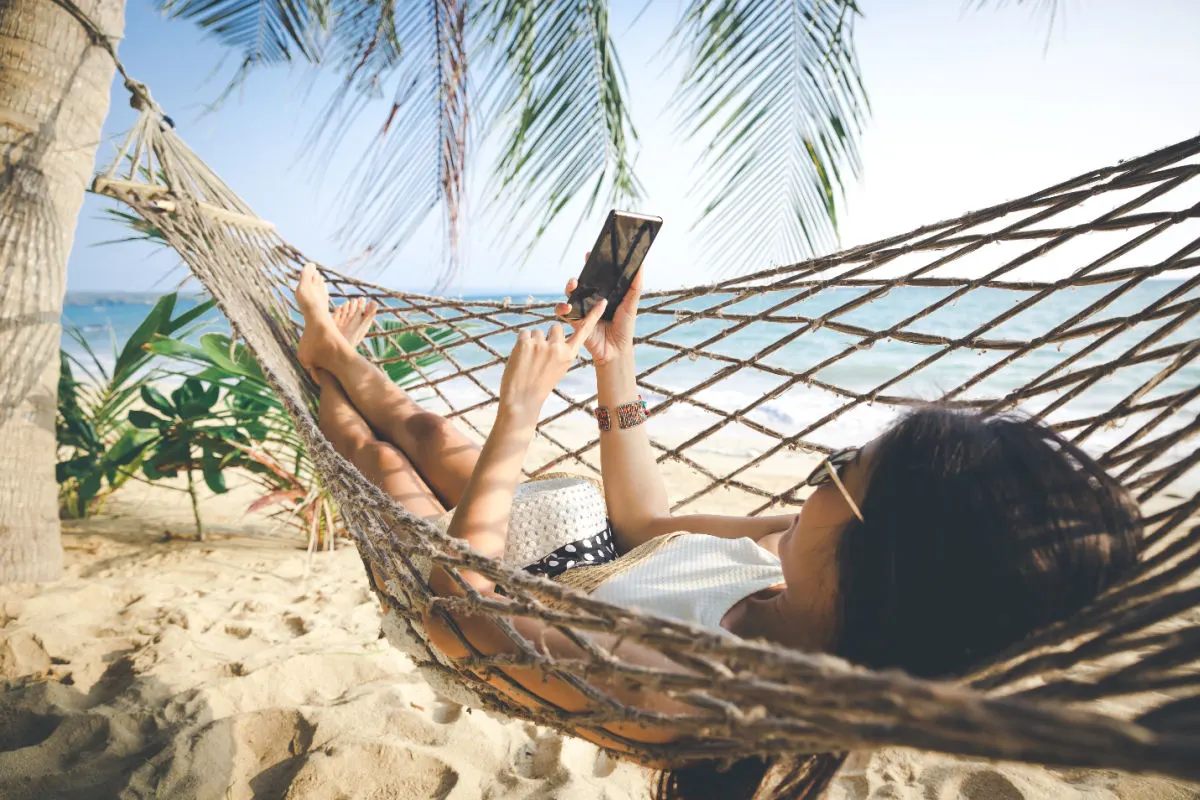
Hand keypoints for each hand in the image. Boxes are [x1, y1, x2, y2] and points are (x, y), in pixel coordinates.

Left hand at [499, 300, 606, 422]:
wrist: (521, 400)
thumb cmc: (538, 386)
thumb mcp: (557, 369)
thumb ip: (560, 352)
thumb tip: (552, 336)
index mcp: (569, 356)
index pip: (584, 332)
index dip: (593, 316)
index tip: (602, 302)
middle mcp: (558, 348)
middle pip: (555, 327)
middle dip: (547, 336)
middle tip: (540, 355)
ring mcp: (542, 344)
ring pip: (537, 331)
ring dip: (531, 342)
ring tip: (528, 361)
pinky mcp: (525, 342)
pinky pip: (524, 333)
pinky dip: (520, 344)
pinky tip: (520, 358)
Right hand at [554, 252, 643, 365]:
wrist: (616, 350)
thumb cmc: (624, 327)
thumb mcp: (631, 304)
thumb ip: (634, 286)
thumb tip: (641, 265)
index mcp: (603, 294)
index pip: (595, 276)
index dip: (591, 264)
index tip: (589, 254)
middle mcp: (590, 300)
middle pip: (579, 284)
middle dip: (576, 277)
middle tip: (578, 275)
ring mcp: (582, 310)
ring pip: (569, 295)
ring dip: (568, 289)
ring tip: (573, 286)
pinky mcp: (575, 321)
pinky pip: (564, 313)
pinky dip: (562, 308)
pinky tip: (568, 306)